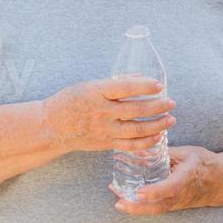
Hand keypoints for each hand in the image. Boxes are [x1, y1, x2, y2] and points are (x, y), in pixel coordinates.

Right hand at [42, 77, 175, 152]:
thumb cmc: (70, 101)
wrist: (51, 127)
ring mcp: (104, 129)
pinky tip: (157, 136)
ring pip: (137, 129)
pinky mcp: (106, 143)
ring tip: (170, 119)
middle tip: (171, 102)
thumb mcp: (88, 85)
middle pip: (136, 109)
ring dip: (157, 124)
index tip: (159, 85)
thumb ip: (114, 83)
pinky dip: (146, 141)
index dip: (145, 86)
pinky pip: (130, 145)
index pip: (126, 88)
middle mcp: (101, 112)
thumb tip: (141, 78)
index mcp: (96, 92)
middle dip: (158, 106)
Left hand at [110, 146, 219, 215]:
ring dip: (136, 208)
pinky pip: (157, 208)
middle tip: (120, 203)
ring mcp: (179, 203)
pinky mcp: (175, 206)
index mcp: (188, 176)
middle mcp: (183, 194)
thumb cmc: (203, 163)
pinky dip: (142, 206)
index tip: (139, 192)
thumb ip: (164, 153)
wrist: (222, 181)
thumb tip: (141, 150)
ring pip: (156, 210)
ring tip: (118, 201)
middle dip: (138, 207)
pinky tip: (127, 199)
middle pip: (159, 206)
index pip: (171, 187)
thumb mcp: (186, 152)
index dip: (155, 191)